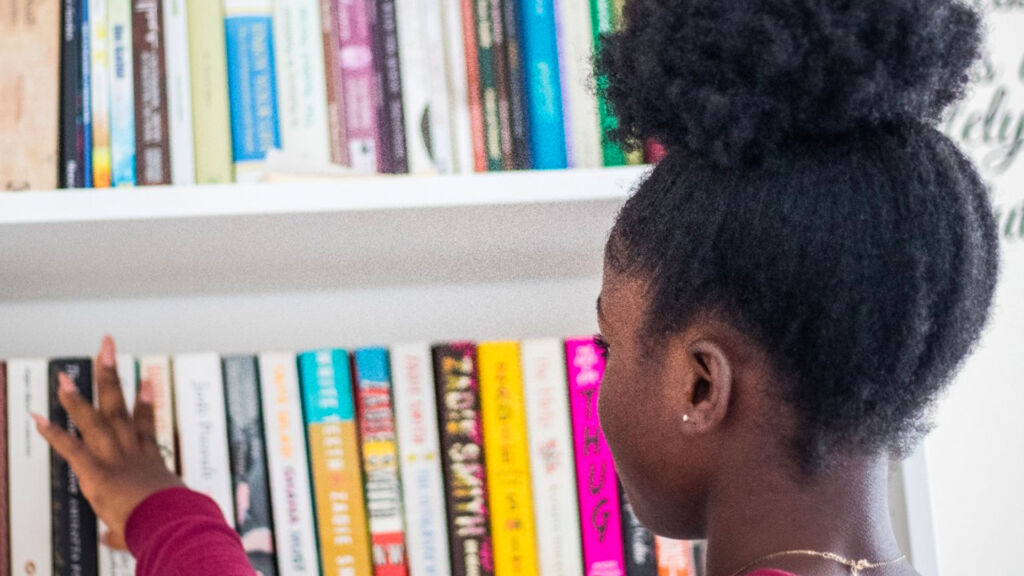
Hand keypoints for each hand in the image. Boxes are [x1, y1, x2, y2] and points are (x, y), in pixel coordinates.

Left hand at [33, 335, 183, 549]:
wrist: (171, 522)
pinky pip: (72, 449)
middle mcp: (132, 452)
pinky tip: (36, 419)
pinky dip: (53, 434)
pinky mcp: (98, 472)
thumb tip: (111, 540)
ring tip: (63, 376)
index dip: (145, 401)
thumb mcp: (149, 524)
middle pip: (120, 407)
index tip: (146, 380)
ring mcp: (115, 458)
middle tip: (106, 347)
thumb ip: (122, 531)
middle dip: (111, 376)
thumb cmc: (170, 524)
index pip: (145, 426)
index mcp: (150, 462)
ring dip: (77, 398)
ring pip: (94, 420)